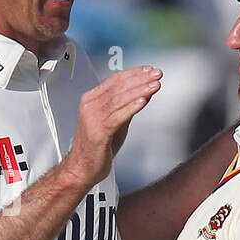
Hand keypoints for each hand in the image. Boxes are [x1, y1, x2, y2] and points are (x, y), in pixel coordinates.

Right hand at [59, 65, 160, 188]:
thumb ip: (128, 106)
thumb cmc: (97, 146)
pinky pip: (117, 117)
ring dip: (139, 90)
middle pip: (118, 87)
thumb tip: (145, 92)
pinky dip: (131, 107)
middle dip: (140, 79)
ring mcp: (92, 119)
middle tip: (157, 74)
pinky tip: (143, 101)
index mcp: (91, 100)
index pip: (114, 80)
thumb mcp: (116, 121)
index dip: (134, 73)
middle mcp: (90, 107)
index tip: (150, 70)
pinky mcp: (98, 133)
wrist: (82, 169)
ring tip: (155, 85)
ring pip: (118, 99)